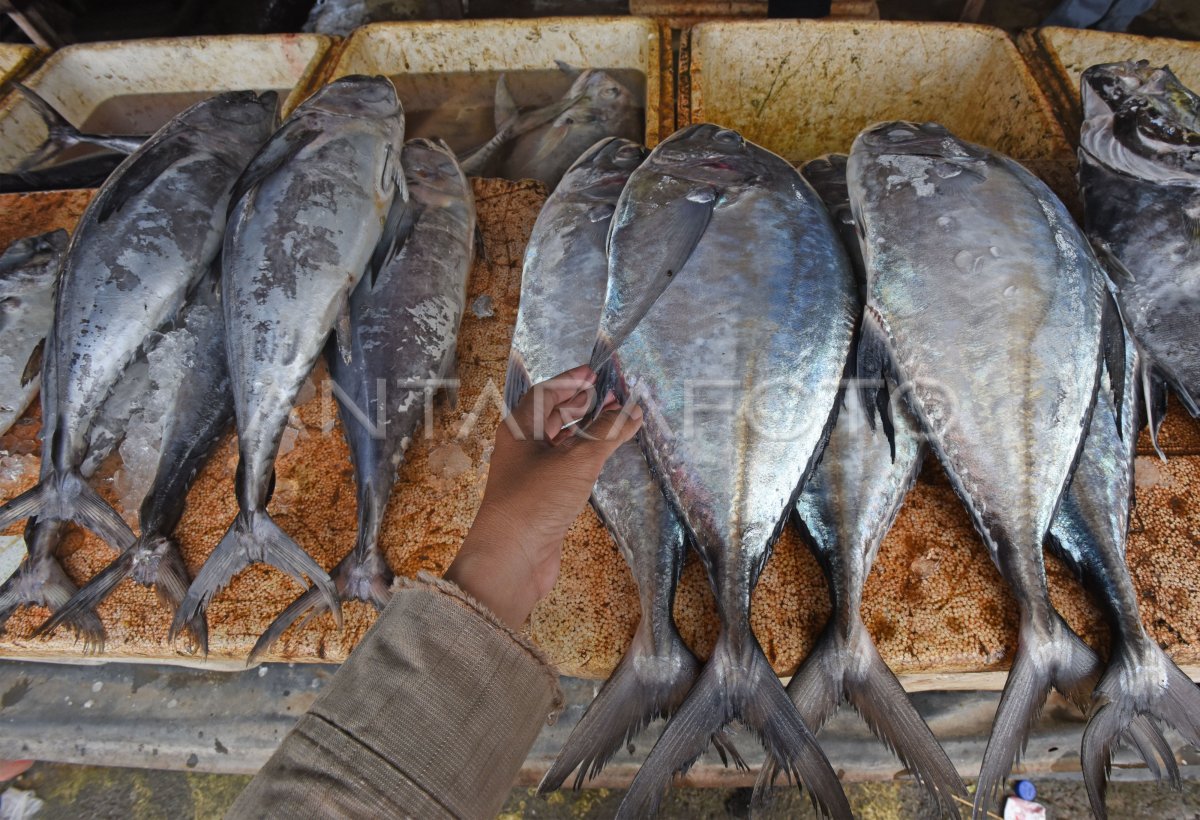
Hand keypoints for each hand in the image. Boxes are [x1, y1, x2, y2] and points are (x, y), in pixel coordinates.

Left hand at [445, 365, 641, 627]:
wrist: (511, 559)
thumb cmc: (535, 501)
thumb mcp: (576, 461)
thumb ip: (606, 433)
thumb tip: (631, 410)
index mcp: (518, 430)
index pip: (544, 394)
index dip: (569, 381)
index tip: (593, 374)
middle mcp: (521, 448)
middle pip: (550, 417)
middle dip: (579, 404)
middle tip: (608, 396)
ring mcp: (530, 475)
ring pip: (560, 443)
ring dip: (585, 431)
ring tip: (613, 422)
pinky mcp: (542, 499)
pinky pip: (566, 467)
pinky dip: (586, 456)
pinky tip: (603, 456)